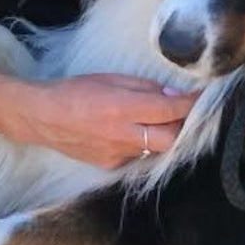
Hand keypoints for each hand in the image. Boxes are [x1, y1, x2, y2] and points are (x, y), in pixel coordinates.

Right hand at [0, 71, 199, 167]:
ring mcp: (117, 154)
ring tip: (154, 120)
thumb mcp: (111, 78)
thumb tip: (173, 94)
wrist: (41, 117)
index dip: (190, 104)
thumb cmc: (74, 92)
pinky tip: (130, 132)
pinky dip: (141, 143)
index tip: (202, 97)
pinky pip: (137, 155)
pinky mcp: (111, 165)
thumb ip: (144, 88)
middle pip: (171, 138)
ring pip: (155, 148)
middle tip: (180, 112)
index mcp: (122, 107)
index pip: (169, 109)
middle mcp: (122, 135)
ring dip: (161, 135)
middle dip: (181, 125)